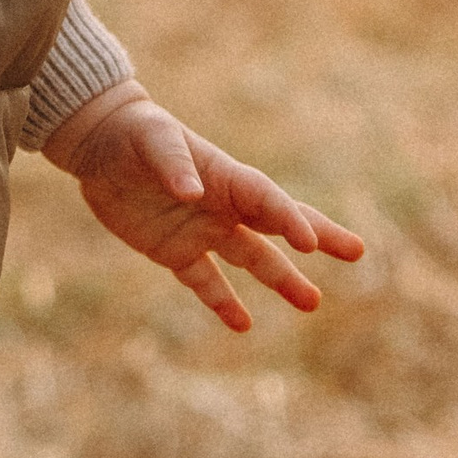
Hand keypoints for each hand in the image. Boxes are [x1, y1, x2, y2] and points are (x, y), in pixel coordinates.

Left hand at [44, 82, 364, 331]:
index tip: (311, 243)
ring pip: (252, 259)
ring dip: (281, 279)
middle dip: (318, 237)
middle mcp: (224, 206)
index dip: (290, 220)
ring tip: (311, 302)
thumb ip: (173, 164)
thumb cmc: (135, 133)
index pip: (267, 201)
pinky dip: (222, 302)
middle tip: (357, 251)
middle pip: (279, 226)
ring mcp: (203, 230)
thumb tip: (191, 192)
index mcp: (226, 176)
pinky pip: (204, 281)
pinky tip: (243, 325)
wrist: (101, 145)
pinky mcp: (175, 251)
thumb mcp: (153, 140)